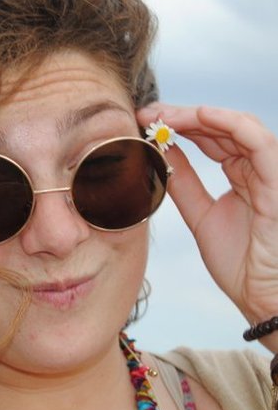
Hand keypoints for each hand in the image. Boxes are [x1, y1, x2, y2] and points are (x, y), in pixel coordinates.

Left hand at [138, 103, 277, 352]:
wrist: (263, 296)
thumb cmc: (240, 263)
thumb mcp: (200, 215)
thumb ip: (184, 184)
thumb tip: (161, 155)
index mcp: (242, 175)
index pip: (210, 138)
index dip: (178, 127)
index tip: (144, 122)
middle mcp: (257, 168)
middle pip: (219, 128)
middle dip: (181, 117)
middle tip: (147, 113)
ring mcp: (269, 172)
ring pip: (236, 127)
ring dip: (198, 116)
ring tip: (164, 115)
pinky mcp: (276, 179)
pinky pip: (257, 141)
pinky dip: (229, 124)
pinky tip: (200, 116)